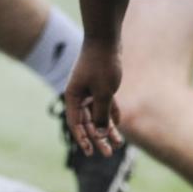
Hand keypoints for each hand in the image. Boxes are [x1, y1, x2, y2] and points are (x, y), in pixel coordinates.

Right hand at [64, 38, 124, 157]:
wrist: (106, 38)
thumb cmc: (102, 64)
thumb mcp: (103, 93)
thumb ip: (102, 115)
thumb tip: (101, 135)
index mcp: (73, 96)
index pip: (76, 124)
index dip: (83, 140)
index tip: (91, 153)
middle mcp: (79, 94)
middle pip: (88, 122)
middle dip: (98, 138)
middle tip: (109, 153)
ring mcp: (89, 89)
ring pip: (98, 114)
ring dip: (107, 128)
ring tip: (118, 143)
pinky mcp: (100, 84)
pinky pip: (104, 104)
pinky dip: (111, 114)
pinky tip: (119, 124)